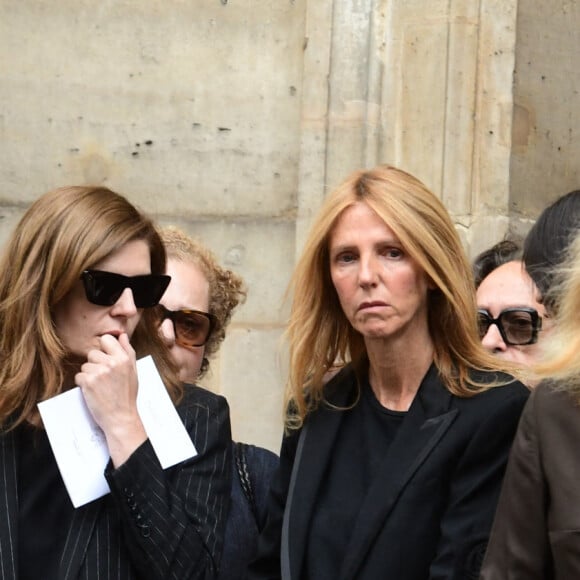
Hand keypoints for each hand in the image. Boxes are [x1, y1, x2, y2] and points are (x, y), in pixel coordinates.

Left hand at [76, 333, 146, 466]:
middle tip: (105, 378)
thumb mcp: (133, 371)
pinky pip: (79, 376)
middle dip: (95, 363)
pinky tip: (93, 391)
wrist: (120, 417)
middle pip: (93, 352)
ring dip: (89, 375)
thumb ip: (128, 350)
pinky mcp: (88, 382)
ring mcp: (100, 372)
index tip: (106, 359)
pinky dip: (83, 384)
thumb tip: (122, 335)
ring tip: (100, 386)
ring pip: (85, 365)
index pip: (106, 339)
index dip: (104, 348)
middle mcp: (112, 362)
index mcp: (124, 358)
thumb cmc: (127, 395)